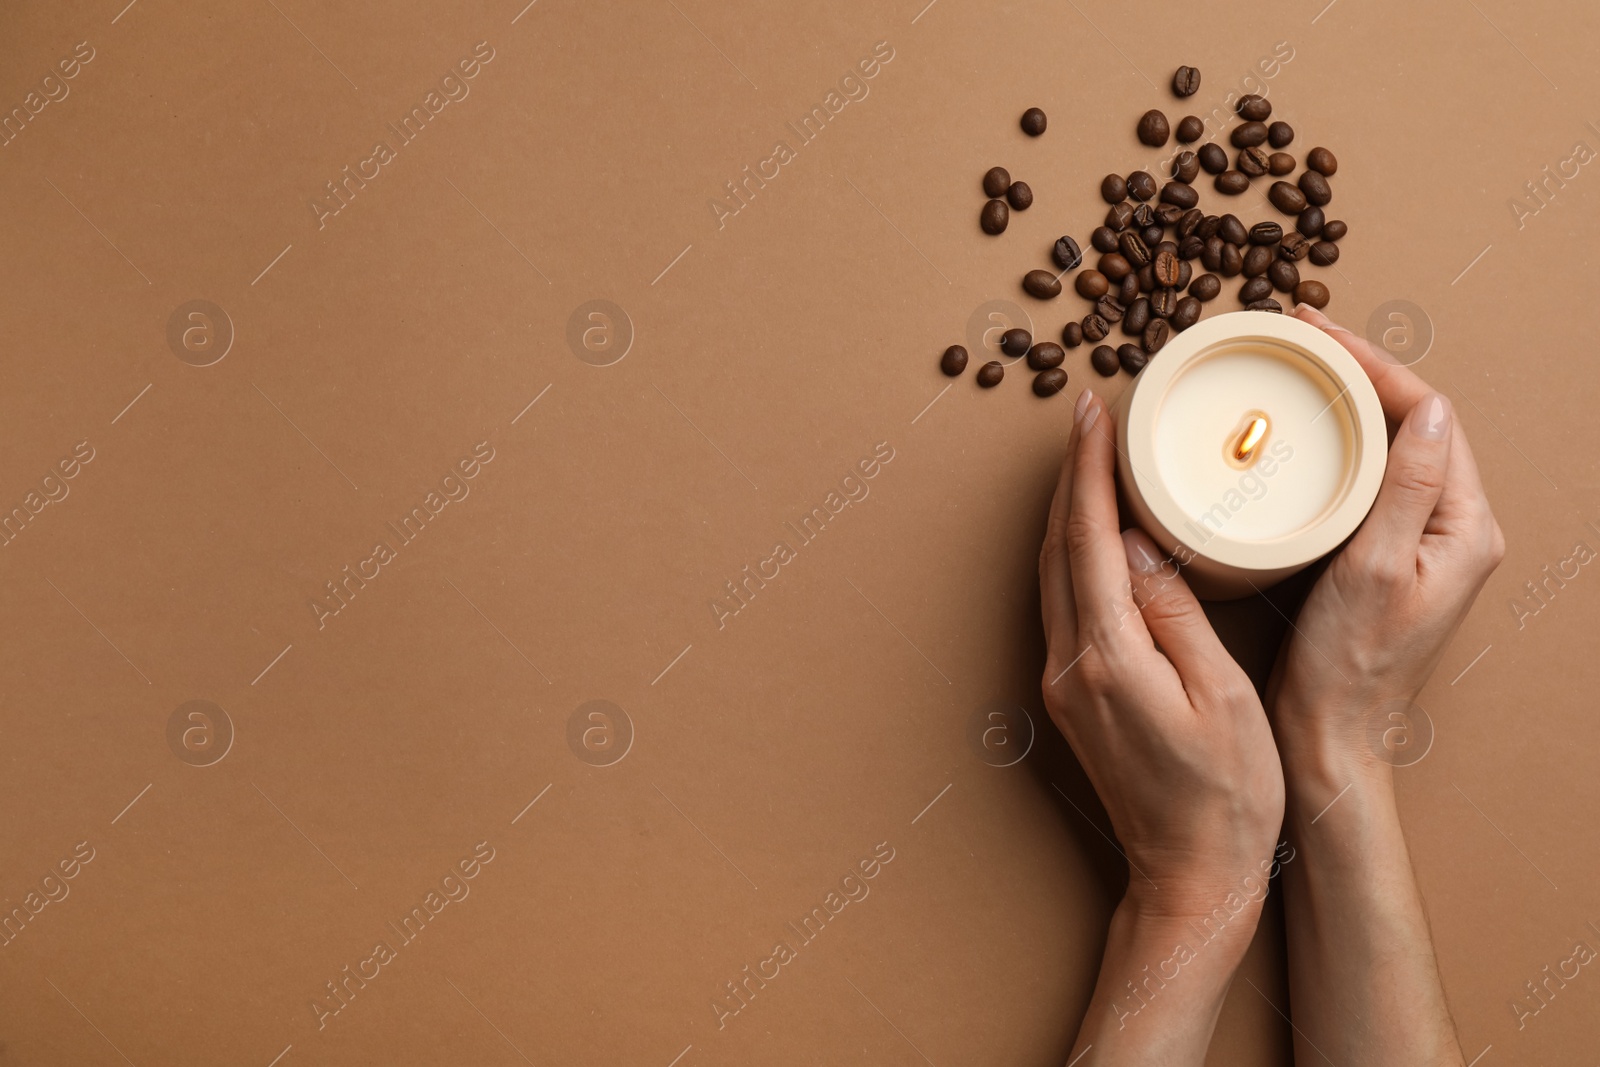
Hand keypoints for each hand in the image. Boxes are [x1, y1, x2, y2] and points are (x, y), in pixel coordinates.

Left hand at [1040, 389, 1284, 916]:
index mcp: (1108, 659)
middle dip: (1069, 476)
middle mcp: (1069, 666)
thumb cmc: (1227, 797)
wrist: (1190, 877)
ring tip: (1091, 458)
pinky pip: (1062, 603)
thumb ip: (1175, 613)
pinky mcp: (1071, 696)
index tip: (1092, 413)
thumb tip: (1136, 541)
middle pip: (1056, 548)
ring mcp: (1062, 683)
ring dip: (1066, 512)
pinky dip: (1072, 555)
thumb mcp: (1222, 696)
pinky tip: (1094, 534)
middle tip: (1090, 416)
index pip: (1086, 539)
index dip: (1086, 470)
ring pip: (1051, 574)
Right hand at [1268, 305, 1504, 773]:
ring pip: (1390, 446)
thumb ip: (1404, 488)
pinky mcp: (1386, 556)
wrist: (1329, 733)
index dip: (1374, 365)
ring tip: (1299, 370)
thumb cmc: (1349, 665)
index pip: (1429, 416)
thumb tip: (1432, 410)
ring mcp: (1420, 542)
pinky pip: (1369, 479)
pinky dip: (1337, 444)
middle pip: (1413, 422)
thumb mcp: (1375, 568)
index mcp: (1464, 527)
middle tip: (1300, 338)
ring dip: (1348, 403)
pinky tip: (1301, 435)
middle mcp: (1452, 529)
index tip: (1319, 335)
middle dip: (1359, 372)